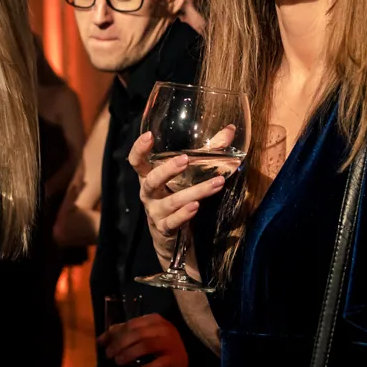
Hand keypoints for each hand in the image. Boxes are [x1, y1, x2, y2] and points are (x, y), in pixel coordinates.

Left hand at [102, 313, 189, 366]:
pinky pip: (159, 362)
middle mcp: (163, 328)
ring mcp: (170, 343)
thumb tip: (100, 339)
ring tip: (119, 362)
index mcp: (153, 320)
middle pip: (137, 334)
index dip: (115, 335)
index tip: (104, 346)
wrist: (182, 356)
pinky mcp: (174, 358)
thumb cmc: (159, 344)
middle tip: (109, 355)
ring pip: (146, 345)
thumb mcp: (142, 334)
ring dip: (130, 354)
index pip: (131, 324)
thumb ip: (122, 333)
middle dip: (120, 344)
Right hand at [128, 130, 228, 269]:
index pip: (137, 161)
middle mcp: (149, 194)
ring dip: (195, 192)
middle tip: (185, 159)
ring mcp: (155, 212)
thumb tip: (230, 129)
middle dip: (167, 170)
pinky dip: (184, 215)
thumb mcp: (188, 175)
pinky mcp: (165, 229)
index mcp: (149, 177)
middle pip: (151, 180)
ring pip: (171, 202)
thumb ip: (208, 152)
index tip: (150, 135)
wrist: (171, 237)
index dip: (139, 148)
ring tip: (216, 183)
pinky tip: (196, 207)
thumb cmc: (178, 195)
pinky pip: (173, 222)